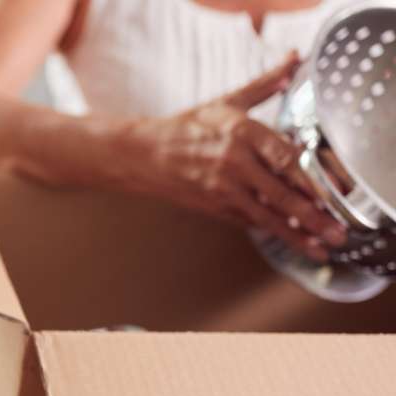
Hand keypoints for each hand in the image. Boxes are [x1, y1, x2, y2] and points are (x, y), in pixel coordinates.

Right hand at [126, 51, 346, 260]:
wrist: (144, 154)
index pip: (285, 158)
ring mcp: (222, 188)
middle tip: (335, 232)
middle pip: (281, 194)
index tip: (332, 193)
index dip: (310, 179)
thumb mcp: (226, 103)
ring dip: (296, 234)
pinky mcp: (213, 206)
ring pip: (266, 216)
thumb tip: (292, 62)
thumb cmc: (185, 127)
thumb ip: (263, 86)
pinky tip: (291, 239)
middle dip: (312, 216)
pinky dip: (271, 230)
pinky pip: (248, 220)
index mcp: (241, 132)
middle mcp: (233, 162)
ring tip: (319, 248)